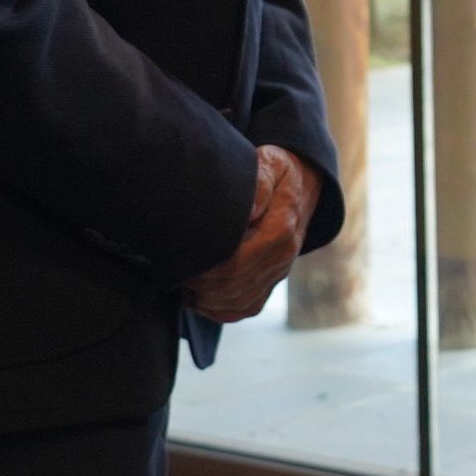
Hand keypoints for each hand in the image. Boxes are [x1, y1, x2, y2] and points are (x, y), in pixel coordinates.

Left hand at [179, 144, 318, 324]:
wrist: (303, 184)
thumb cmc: (278, 173)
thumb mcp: (270, 165)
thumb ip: (257, 184)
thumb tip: (247, 208)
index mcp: (280, 232)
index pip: (235, 264)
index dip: (204, 268)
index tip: (181, 257)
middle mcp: (282, 259)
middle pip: (232, 288)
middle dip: (199, 284)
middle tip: (172, 270)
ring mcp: (278, 274)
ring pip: (237, 303)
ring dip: (205, 299)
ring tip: (181, 282)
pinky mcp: (271, 283)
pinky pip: (244, 309)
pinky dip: (218, 310)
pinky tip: (197, 297)